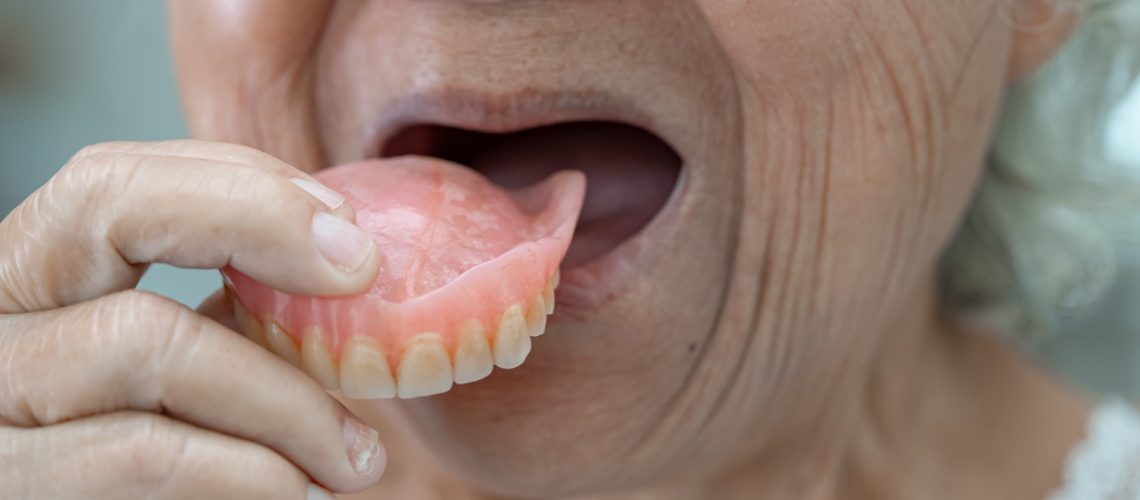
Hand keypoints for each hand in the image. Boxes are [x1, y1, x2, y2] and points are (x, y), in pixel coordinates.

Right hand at [0, 140, 384, 498]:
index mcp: (24, 284)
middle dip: (258, 236)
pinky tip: (301, 490)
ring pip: (146, 348)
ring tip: (356, 457)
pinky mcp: (16, 494)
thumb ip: (218, 318)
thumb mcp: (169, 370)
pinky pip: (144, 458)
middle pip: (106, 224)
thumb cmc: (143, 454)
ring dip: (286, 404)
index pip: (112, 182)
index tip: (349, 240)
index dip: (240, 189)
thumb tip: (335, 262)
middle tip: (362, 284)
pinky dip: (248, 472)